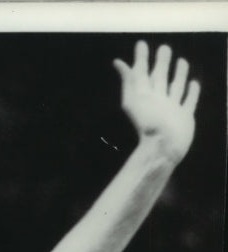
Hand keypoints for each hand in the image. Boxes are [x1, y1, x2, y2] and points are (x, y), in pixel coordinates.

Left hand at [113, 41, 199, 163]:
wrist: (163, 146)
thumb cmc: (148, 123)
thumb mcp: (135, 99)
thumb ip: (129, 80)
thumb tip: (117, 62)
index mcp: (145, 95)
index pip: (142, 72)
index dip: (141, 58)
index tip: (141, 44)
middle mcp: (158, 100)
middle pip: (160, 77)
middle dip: (161, 63)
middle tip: (164, 48)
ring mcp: (172, 108)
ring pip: (176, 87)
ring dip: (178, 74)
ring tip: (180, 61)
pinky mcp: (184, 116)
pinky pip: (189, 101)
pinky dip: (192, 92)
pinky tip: (194, 83)